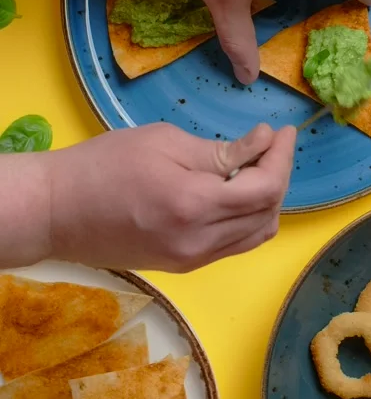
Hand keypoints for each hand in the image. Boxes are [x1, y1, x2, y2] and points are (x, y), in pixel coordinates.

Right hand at [47, 123, 295, 271]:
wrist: (57, 212)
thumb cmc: (103, 165)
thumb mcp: (163, 143)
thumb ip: (220, 150)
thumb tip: (265, 143)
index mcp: (195, 205)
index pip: (265, 187)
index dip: (283, 157)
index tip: (285, 132)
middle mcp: (201, 242)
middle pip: (268, 214)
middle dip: (278, 176)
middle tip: (270, 146)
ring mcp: (193, 261)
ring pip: (256, 235)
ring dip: (265, 202)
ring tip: (254, 169)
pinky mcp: (184, 267)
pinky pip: (233, 246)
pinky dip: (246, 220)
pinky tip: (234, 195)